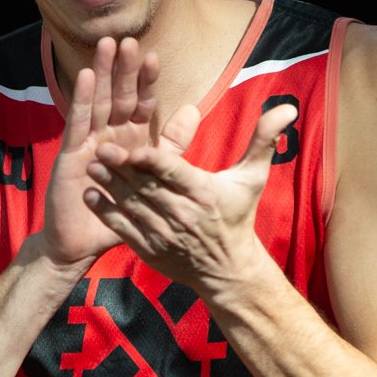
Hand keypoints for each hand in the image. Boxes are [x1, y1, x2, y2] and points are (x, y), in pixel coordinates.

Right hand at [35, 36, 165, 268]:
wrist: (84, 242)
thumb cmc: (119, 211)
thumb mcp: (152, 175)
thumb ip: (171, 144)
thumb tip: (192, 110)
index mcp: (130, 140)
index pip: (140, 105)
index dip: (146, 82)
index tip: (155, 57)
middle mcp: (107, 136)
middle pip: (116, 96)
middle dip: (122, 69)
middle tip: (128, 40)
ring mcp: (87, 143)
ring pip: (96, 101)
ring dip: (100, 74)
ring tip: (106, 46)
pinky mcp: (70, 154)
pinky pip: (77, 122)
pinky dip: (80, 99)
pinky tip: (84, 76)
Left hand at [82, 99, 295, 298]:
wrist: (227, 269)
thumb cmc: (237, 216)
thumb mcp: (253, 177)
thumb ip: (264, 140)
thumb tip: (288, 108)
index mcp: (203, 192)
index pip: (176, 173)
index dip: (155, 162)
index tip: (137, 148)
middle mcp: (181, 213)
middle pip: (148, 187)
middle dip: (123, 168)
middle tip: (100, 147)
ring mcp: (163, 233)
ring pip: (132, 205)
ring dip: (109, 186)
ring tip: (90, 166)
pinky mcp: (149, 248)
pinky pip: (123, 228)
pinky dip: (105, 212)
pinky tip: (89, 194)